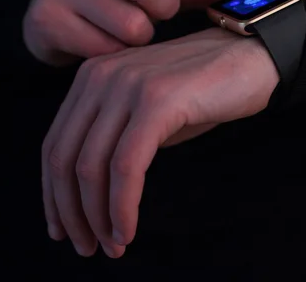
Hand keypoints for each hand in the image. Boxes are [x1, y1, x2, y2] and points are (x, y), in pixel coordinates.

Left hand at [41, 31, 278, 258]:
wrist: (252, 57)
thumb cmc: (203, 91)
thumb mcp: (148, 113)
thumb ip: (117, 139)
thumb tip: (94, 195)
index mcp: (92, 78)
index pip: (55, 145)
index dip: (53, 195)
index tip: (62, 230)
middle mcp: (100, 77)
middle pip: (65, 159)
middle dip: (71, 213)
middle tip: (88, 248)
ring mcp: (126, 86)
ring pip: (91, 167)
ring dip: (98, 217)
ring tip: (113, 246)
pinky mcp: (155, 100)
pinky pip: (126, 167)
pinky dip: (122, 206)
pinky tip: (128, 229)